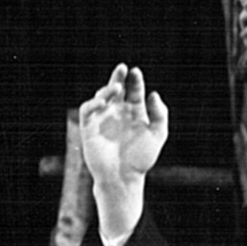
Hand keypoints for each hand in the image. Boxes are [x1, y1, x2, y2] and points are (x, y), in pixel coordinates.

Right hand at [78, 64, 168, 189]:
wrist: (122, 177)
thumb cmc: (141, 159)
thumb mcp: (158, 134)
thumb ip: (160, 114)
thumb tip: (153, 94)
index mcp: (135, 113)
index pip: (134, 91)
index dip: (135, 80)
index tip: (136, 72)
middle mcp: (118, 113)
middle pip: (117, 89)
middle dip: (119, 77)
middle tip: (122, 68)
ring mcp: (103, 119)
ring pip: (102, 96)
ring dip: (107, 89)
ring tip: (117, 88)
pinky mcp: (89, 127)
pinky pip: (87, 109)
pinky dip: (92, 103)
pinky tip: (102, 101)